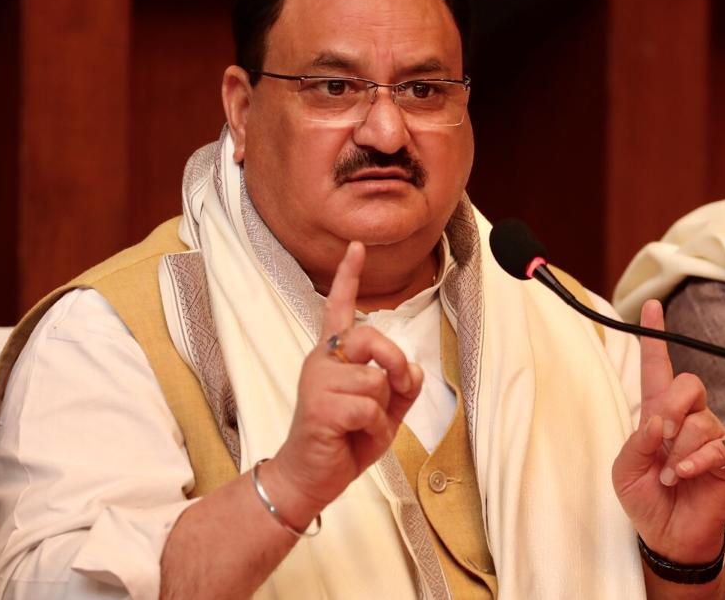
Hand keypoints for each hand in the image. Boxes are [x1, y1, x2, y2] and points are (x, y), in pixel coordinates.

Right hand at [263, 241, 423, 528]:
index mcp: (334, 356)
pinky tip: (356, 438)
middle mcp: (322, 361)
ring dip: (383, 412)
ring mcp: (318, 382)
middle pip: (371, 338)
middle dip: (394, 362)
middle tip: (398, 387)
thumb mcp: (382, 412)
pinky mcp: (320, 406)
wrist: (310, 478)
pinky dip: (375, 430)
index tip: (356, 246)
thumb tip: (414, 368)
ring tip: (362, 428)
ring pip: (377, 381)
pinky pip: (370, 408)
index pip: (340, 308)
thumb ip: (401, 388)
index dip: (348, 276)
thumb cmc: (342, 441)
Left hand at [612, 300, 724, 564]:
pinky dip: (694, 461)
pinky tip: (684, 476)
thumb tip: (658, 419)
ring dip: (678, 450)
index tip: (651, 307)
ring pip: (700, 419)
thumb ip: (638, 441)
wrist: (668, 535)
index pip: (658, 368)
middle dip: (671, 408)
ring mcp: (712, 435)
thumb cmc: (645, 498)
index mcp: (658, 413)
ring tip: (669, 475)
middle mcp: (688, 417)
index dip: (655, 338)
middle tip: (659, 439)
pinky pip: (717, 444)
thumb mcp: (625, 469)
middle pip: (688, 383)